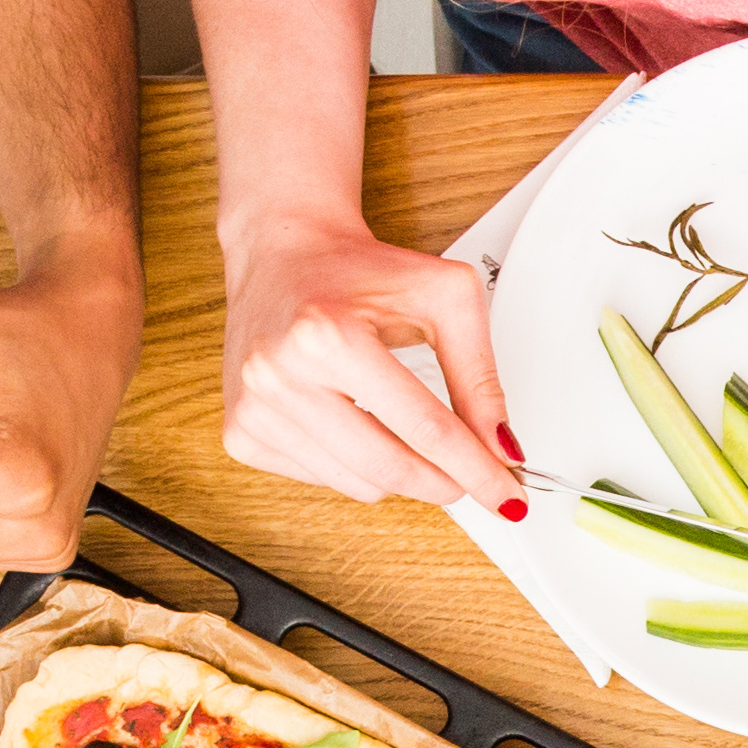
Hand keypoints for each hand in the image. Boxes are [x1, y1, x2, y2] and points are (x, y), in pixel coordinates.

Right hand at [215, 203, 518, 513]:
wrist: (284, 252)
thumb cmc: (358, 269)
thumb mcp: (443, 299)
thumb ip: (480, 376)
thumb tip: (503, 449)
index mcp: (328, 335)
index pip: (425, 429)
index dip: (477, 469)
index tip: (506, 494)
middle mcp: (279, 373)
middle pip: (390, 467)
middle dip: (444, 482)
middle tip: (470, 474)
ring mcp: (254, 407)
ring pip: (358, 484)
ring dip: (400, 474)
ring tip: (407, 431)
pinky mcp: (241, 430)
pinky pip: (322, 479)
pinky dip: (354, 464)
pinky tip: (356, 422)